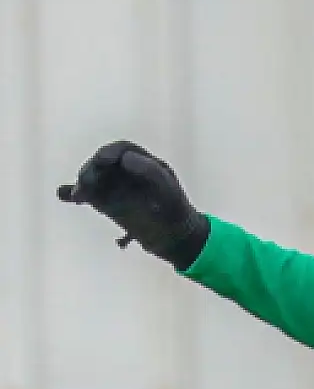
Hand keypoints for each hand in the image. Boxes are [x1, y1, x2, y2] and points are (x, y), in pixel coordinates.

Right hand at [58, 140, 210, 268]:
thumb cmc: (175, 210)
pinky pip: (86, 195)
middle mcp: (123, 171)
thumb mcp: (167, 188)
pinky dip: (71, 193)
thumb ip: (150, 170)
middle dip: (93, 170)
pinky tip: (63, 195)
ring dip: (83, 183)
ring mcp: (112, 185)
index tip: (103, 160)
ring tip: (79, 195)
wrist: (175, 237)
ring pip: (92, 178)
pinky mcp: (103, 202)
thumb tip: (124, 159)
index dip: (110, 153)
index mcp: (141, 161)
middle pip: (102, 164)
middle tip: (87, 182)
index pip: (121, 151)